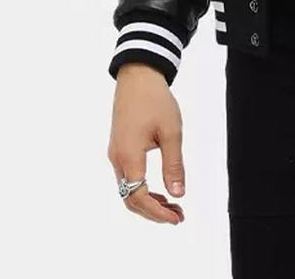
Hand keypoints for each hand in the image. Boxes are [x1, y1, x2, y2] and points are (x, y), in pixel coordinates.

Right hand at [107, 62, 185, 223]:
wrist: (138, 76)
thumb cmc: (155, 100)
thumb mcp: (171, 132)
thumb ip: (174, 164)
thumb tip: (178, 193)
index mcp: (129, 156)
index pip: (139, 196)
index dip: (157, 212)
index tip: (176, 217)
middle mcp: (117, 158)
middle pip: (130, 198)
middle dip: (153, 212)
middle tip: (177, 216)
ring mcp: (116, 153)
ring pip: (127, 189)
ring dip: (148, 201)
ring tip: (172, 205)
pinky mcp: (119, 148)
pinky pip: (127, 177)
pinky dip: (142, 188)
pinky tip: (159, 189)